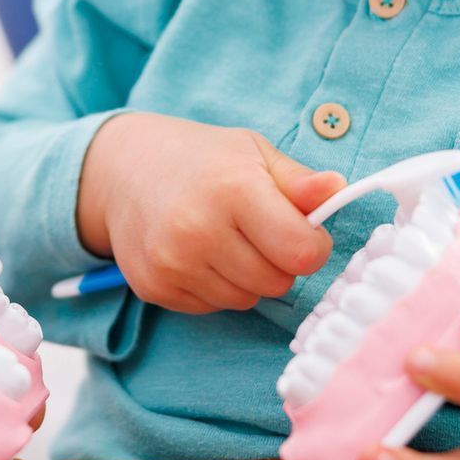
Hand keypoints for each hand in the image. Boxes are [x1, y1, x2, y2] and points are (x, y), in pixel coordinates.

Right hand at [76, 113, 344, 311]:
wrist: (120, 170)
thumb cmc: (199, 159)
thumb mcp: (253, 153)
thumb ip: (299, 181)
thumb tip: (339, 190)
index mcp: (234, 190)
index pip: (303, 254)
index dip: (312, 245)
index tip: (300, 229)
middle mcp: (198, 230)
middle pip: (277, 282)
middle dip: (278, 262)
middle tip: (255, 230)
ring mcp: (172, 263)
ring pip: (246, 300)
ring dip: (246, 277)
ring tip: (223, 239)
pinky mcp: (154, 287)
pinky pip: (212, 306)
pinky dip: (214, 286)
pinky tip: (198, 254)